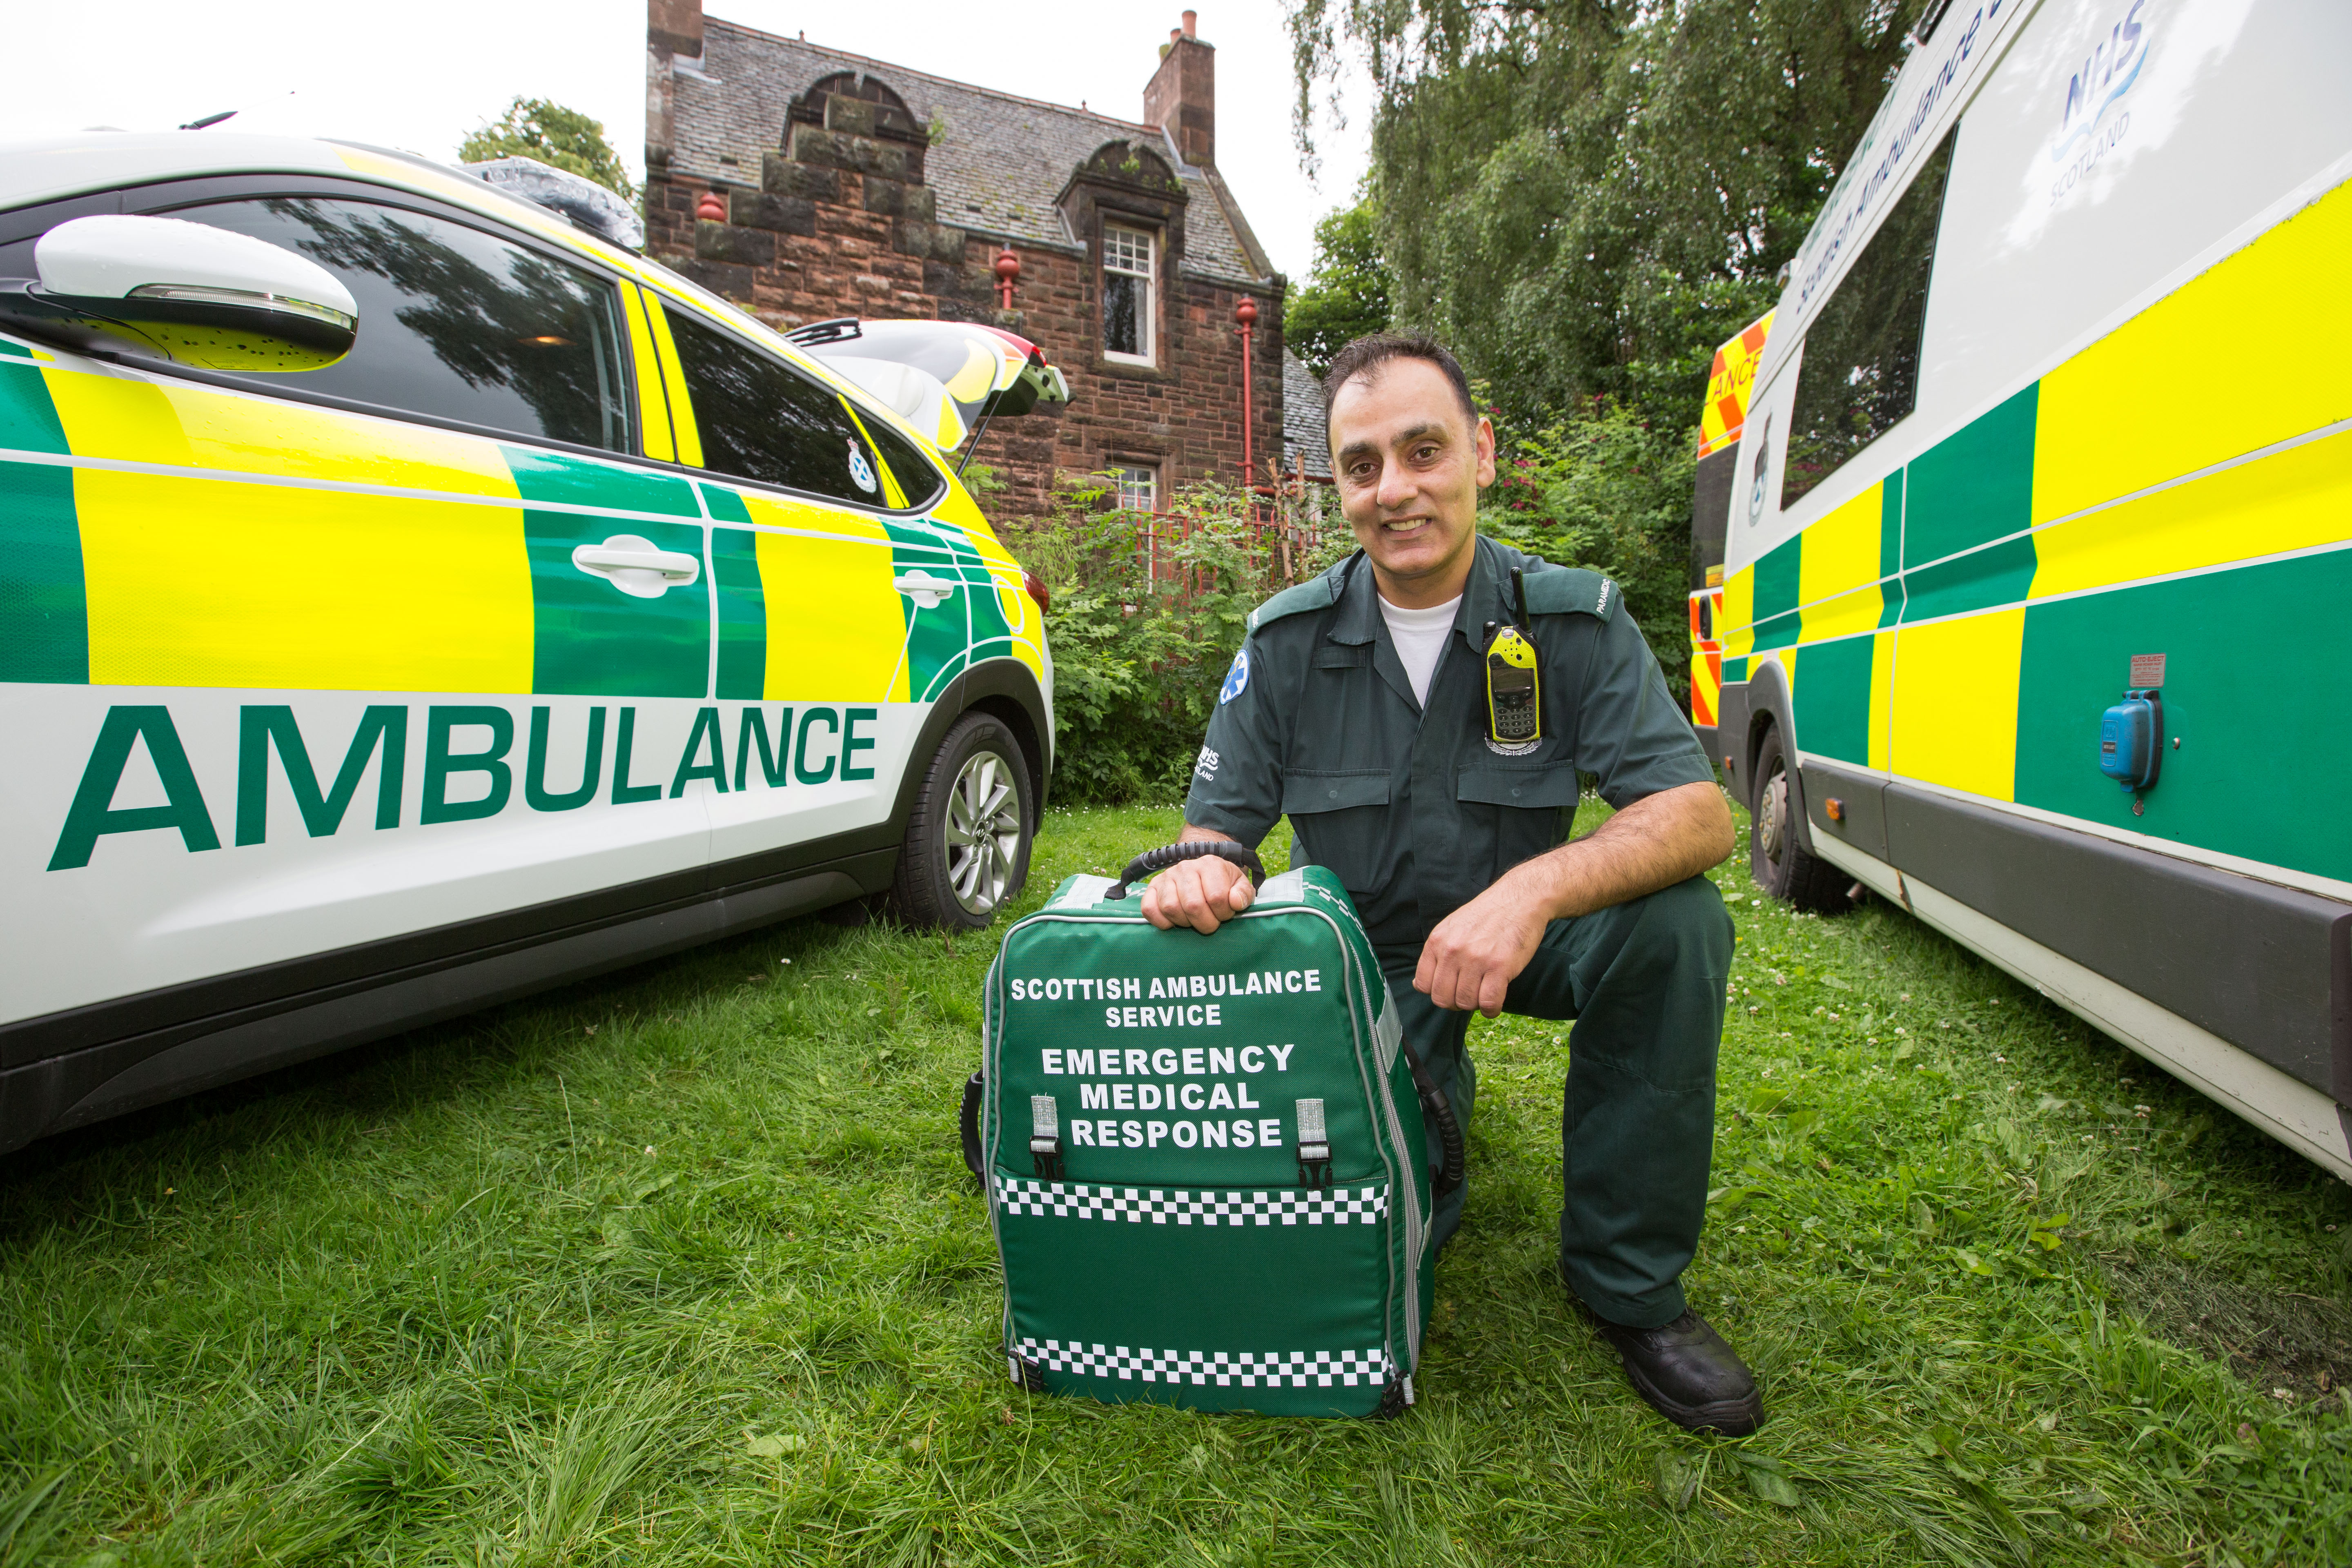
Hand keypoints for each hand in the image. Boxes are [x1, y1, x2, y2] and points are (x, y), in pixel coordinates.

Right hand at [1141, 852, 1253, 932]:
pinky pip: (1149, 909)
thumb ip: (1244, 894)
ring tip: (1193, 920)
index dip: (1223, 913)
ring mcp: (1166, 877)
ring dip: (1184, 922)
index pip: (1217, 897)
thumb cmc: (1224, 884)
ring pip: (1170, 908)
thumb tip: (1235, 902)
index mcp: (1210, 864)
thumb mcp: (1240, 886)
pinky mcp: (1152, 888)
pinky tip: (1173, 922)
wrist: (1203, 873)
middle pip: (1193, 905)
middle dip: (1205, 923)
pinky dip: (1161, 921)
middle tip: (1210, 922)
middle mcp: (1186, 867)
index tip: (1225, 914)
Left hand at [1413, 877, 1548, 1015]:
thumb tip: (1418, 985)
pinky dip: (1491, 1009)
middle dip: (1455, 1003)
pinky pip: (1488, 1003)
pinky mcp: (1499, 966)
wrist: (1519, 899)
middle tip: (1469, 994)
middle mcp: (1452, 950)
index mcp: (1437, 941)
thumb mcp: (1451, 928)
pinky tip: (1494, 1002)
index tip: (1452, 988)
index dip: (1438, 992)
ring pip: (1465, 1003)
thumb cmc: (1487, 916)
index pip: (1423, 984)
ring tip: (1484, 992)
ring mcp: (1475, 959)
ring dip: (1475, 1004)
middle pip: (1442, 998)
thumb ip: (1435, 954)